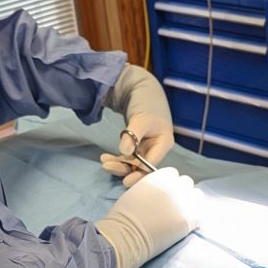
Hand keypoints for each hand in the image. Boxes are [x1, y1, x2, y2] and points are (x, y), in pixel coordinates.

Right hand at [94, 168, 201, 267]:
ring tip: (180, 212)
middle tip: (172, 203)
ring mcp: (184, 203)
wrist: (127, 237)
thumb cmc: (124, 216)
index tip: (164, 192)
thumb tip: (160, 190)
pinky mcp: (190, 220)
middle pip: (186, 183)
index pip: (173, 173)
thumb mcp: (136, 190)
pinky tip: (184, 223)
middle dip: (180, 190)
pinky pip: (200, 213)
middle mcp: (175, 187)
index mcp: (160, 178)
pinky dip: (194, 216)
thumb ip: (152, 185)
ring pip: (197, 195)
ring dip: (190, 201)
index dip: (168, 183)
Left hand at [101, 65, 173, 185]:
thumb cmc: (146, 100)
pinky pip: (127, 156)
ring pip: (132, 162)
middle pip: (141, 166)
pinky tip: (105, 157)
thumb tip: (124, 152)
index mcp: (164, 143)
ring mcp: (146, 146)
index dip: (139, 173)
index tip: (125, 181)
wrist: (139, 86)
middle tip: (107, 167)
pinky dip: (117, 157)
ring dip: (118, 164)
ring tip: (103, 161)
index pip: (152, 164)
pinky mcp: (137, 143)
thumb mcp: (141, 118)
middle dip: (124, 168)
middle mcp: (156, 147)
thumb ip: (133, 135)